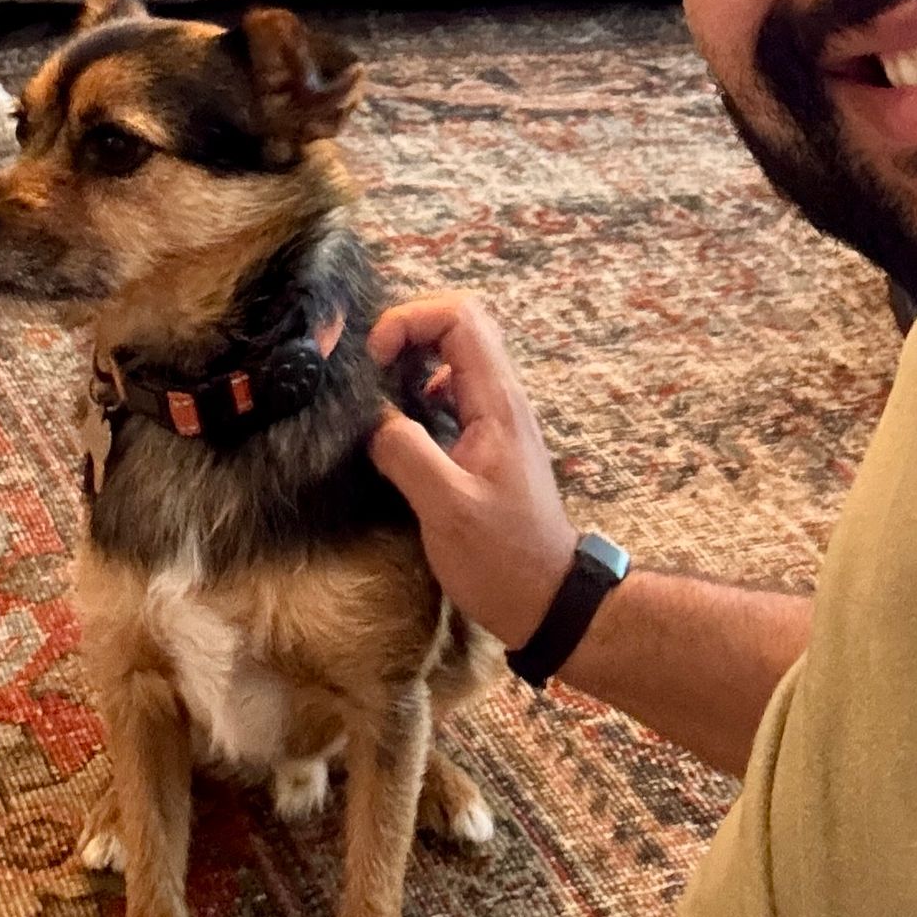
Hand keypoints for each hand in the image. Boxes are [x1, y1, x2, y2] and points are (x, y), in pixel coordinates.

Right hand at [368, 293, 577, 648]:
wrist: (548, 599)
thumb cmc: (502, 559)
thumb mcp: (447, 509)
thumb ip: (406, 454)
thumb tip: (370, 418)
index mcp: (496, 403)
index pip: (459, 317)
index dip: (409, 320)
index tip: (372, 360)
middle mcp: (500, 399)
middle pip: (456, 326)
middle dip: (406, 332)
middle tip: (369, 372)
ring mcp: (494, 419)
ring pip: (452, 358)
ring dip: (409, 363)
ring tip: (374, 398)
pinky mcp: (485, 442)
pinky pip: (450, 394)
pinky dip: (417, 395)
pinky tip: (395, 430)